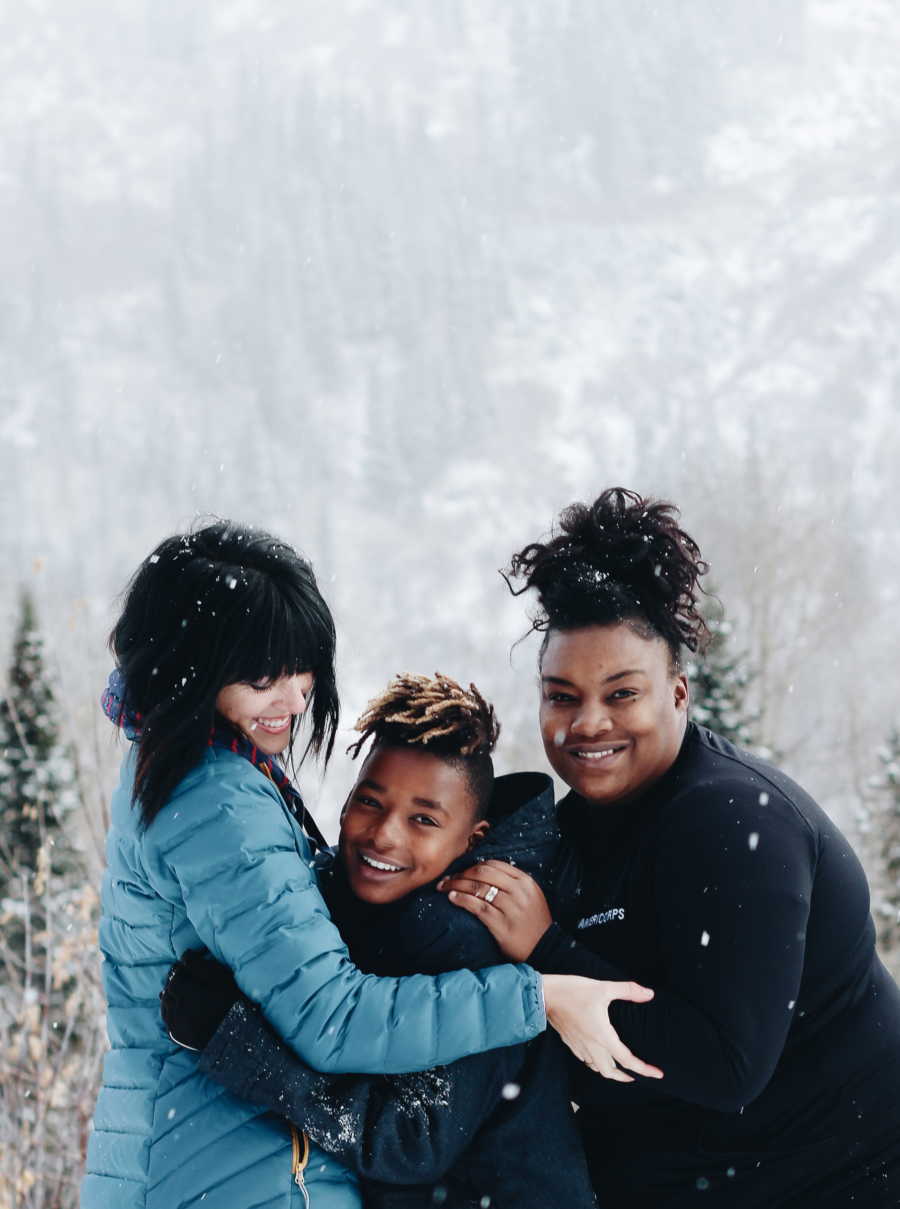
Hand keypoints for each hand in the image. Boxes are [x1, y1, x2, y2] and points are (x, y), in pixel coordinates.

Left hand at [160, 948, 242, 1050]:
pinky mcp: (178, 1036)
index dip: (180, 970)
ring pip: (166, 1006)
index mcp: (186, 993)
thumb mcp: (220, 978)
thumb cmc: (231, 1002)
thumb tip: (185, 956)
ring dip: (170, 996)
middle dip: (174, 982)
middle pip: (168, 991)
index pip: (175, 977)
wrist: (236, 1035)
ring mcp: (176, 1024)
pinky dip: (169, 1012)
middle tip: (182, 977)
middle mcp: (177, 1009)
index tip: (186, 966)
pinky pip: (168, 1021)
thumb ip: (200, 965)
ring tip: (179, 992)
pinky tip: (176, 1008)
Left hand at [437, 860, 552, 961]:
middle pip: (483, 872)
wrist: (545, 949)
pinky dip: (461, 899)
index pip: (494, 865)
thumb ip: (512, 883)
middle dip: (461, 873)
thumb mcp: (530, 896)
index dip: (473, 866)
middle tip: (447, 879)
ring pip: (477, 888)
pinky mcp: (502, 924)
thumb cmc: (534, 922)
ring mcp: (511, 908)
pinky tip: (452, 898)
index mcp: (525, 881)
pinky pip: (477, 907)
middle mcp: (519, 891)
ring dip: (456, 885)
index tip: (460, 871)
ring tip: (444, 887)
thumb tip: (482, 873)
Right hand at [541, 973, 662, 1082]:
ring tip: (621, 1067)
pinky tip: (599, 1055)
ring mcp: (579, 1046)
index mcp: (602, 1036)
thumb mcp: (603, 988)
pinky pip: (586, 1060)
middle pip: (611, 1072)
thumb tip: (649, 994)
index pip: (627, 1060)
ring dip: (611, 1071)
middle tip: (639, 1074)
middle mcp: (592, 1046)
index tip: (657, 1073)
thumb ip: (628, 990)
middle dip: (627, 1077)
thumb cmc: (573, 991)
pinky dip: (597, 1063)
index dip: (644, 1069)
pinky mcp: (570, 1042)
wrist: (544, 995)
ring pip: (597, 1068)